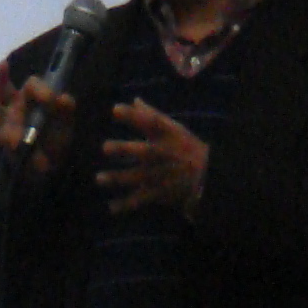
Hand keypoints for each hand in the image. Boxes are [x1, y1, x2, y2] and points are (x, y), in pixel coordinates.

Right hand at [0, 59, 78, 177]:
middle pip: (1, 85)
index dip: (39, 88)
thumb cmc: (55, 139)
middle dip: (0, 75)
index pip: (31, 84)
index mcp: (31, 97)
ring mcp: (5, 122)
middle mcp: (14, 104)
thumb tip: (63, 98)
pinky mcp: (1, 140)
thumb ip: (66, 109)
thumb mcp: (66, 123)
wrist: (49, 165)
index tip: (48, 100)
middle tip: (3, 66)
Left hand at [99, 99, 212, 215]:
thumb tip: (134, 99)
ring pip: (136, 176)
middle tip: (105, 148)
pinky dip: (126, 205)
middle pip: (142, 151)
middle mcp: (162, 153)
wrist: (208, 176)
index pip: (150, 121)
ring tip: (99, 178)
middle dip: (124, 149)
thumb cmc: (187, 147)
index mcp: (166, 135)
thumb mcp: (175, 128)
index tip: (114, 109)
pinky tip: (111, 207)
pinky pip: (140, 199)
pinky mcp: (159, 191)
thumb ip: (152, 115)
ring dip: (118, 178)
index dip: (133, 115)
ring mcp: (160, 173)